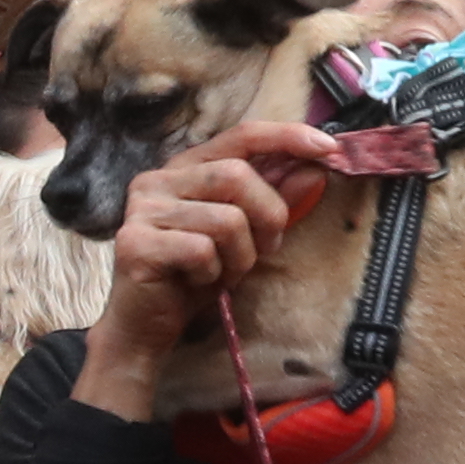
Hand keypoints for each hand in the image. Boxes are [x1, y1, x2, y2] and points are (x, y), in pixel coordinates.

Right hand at [63, 125, 323, 420]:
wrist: (145, 328)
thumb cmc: (193, 277)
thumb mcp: (245, 237)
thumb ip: (275, 201)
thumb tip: (314, 171)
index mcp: (185, 168)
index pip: (242, 136)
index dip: (287, 137)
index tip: (329, 147)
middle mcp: (158, 179)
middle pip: (237, 176)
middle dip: (268, 217)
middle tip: (266, 249)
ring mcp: (142, 209)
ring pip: (225, 219)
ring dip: (241, 255)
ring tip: (224, 273)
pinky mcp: (135, 243)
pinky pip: (201, 250)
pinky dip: (213, 274)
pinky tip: (197, 282)